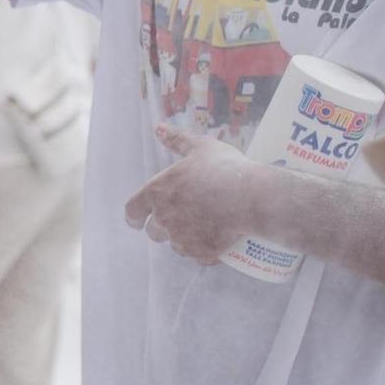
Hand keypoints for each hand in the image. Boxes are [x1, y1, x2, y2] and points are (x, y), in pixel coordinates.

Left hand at [122, 123, 263, 262]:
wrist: (252, 197)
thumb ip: (177, 139)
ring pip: (175, 245)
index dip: (134, 217)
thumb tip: (158, 127)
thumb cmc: (225, 168)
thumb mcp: (201, 147)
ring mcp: (181, 238)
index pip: (132, 211)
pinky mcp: (200, 252)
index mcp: (156, 192)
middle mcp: (163, 217)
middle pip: (153, 232)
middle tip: (182, 220)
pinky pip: (197, 256)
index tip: (137, 221)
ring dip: (183, 240)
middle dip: (163, 228)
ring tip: (202, 229)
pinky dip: (203, 252)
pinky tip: (215, 243)